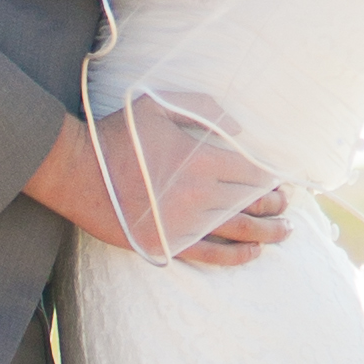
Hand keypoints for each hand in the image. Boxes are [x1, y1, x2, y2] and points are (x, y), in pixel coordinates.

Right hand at [23, 114, 288, 266]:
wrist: (76, 171)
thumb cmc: (116, 135)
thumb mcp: (157, 106)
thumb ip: (201, 109)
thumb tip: (239, 127)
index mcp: (201, 161)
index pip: (251, 173)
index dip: (272, 179)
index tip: (282, 181)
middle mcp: (199, 195)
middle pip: (251, 204)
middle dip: (275, 206)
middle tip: (287, 206)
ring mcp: (185, 224)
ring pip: (239, 232)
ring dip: (267, 233)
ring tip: (284, 233)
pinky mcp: (169, 244)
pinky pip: (211, 256)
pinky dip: (235, 257)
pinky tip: (253, 253)